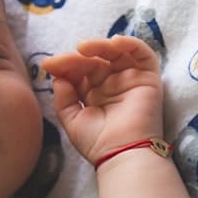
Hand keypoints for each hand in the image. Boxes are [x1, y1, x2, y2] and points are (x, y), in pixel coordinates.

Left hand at [42, 35, 163, 164]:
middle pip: (96, 59)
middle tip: (64, 60)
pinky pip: (143, 54)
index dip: (66, 65)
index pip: (81, 71)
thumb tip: (58, 77)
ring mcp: (130, 80)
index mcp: (95, 94)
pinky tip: (114, 43)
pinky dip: (130, 43)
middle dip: (78, 57)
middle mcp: (113, 85)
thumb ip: (64, 98)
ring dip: (101, 45)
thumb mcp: (72, 120)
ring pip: (117, 53)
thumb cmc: (98, 143)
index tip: (49, 65)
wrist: (122, 153)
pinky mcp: (148, 79)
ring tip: (84, 48)